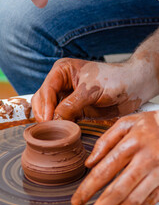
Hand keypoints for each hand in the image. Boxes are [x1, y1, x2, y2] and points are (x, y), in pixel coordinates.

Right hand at [32, 57, 155, 122]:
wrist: (134, 87)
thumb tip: (53, 120)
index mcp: (63, 71)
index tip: (47, 120)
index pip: (47, 89)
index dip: (45, 106)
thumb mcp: (91, 90)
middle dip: (44, 114)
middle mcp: (62, 83)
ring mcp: (67, 97)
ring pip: (50, 111)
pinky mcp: (75, 110)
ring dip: (50, 121)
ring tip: (54, 132)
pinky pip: (62, 119)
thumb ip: (70, 105)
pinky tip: (62, 132)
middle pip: (43, 100)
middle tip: (48, 129)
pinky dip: (60, 126)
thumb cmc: (115, 80)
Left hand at [71, 111, 158, 204]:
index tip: (77, 201)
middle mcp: (145, 160)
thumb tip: (90, 162)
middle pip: (118, 190)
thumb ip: (105, 141)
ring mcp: (157, 173)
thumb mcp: (126, 123)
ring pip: (134, 200)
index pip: (104, 170)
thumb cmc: (150, 124)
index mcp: (131, 143)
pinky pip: (148, 202)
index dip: (88, 189)